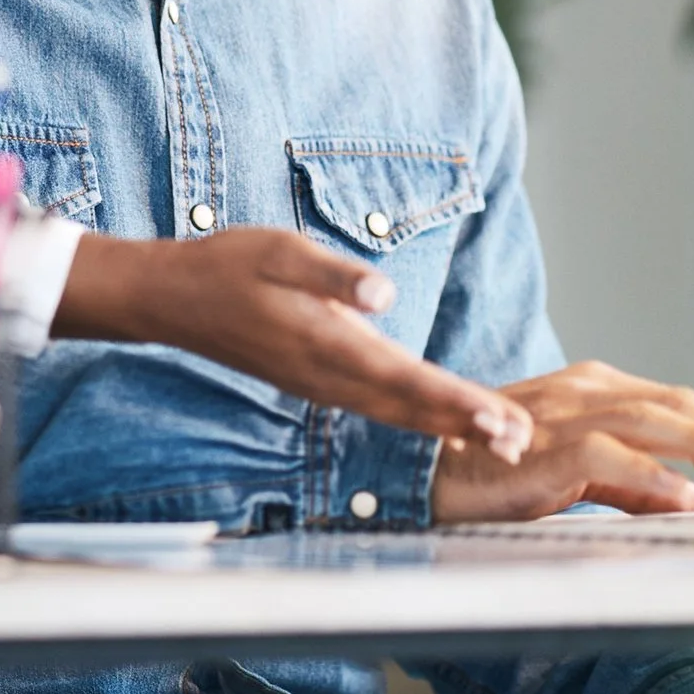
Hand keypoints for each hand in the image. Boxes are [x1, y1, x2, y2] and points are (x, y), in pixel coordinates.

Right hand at [55, 230, 532, 461]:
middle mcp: (328, 375)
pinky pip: (379, 407)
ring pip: (397, 413)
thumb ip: (332, 273)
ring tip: (501, 439)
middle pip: (410, 407)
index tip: (498, 419)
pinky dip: (418, 418)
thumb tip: (383, 295)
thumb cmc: (227, 266)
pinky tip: (445, 423)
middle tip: (520, 442)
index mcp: (325, 343)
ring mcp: (322, 384)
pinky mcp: (318, 381)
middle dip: (467, 424)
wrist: (172, 299)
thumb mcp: (277, 250)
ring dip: (449, 426)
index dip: (454, 401)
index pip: (404, 378)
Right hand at [430, 361, 693, 521]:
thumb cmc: (492, 470)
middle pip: (678, 404)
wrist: (421, 473)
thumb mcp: (575, 474)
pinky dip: (657, 480)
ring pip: (654, 420)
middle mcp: (586, 391)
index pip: (677, 404)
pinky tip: (693, 503)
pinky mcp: (546, 449)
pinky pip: (613, 461)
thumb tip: (692, 499)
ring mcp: (566, 415)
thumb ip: (630, 484)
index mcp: (594, 391)